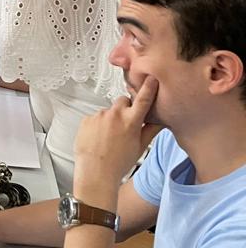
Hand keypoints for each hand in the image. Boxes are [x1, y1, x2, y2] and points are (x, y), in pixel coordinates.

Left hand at [73, 75, 161, 192]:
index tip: (151, 77)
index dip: (148, 87)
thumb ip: (151, 129)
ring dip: (112, 118)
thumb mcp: (141, 147)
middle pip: (124, 101)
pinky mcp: (87, 118)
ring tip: (111, 137)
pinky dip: (99, 124)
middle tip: (127, 124)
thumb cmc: (119, 162)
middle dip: (127, 108)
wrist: (96, 171)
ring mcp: (99, 115)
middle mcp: (114, 114)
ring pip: (110, 111)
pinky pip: (97, 117)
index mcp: (131, 121)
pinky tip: (100, 137)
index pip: (143, 99)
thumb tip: (160, 120)